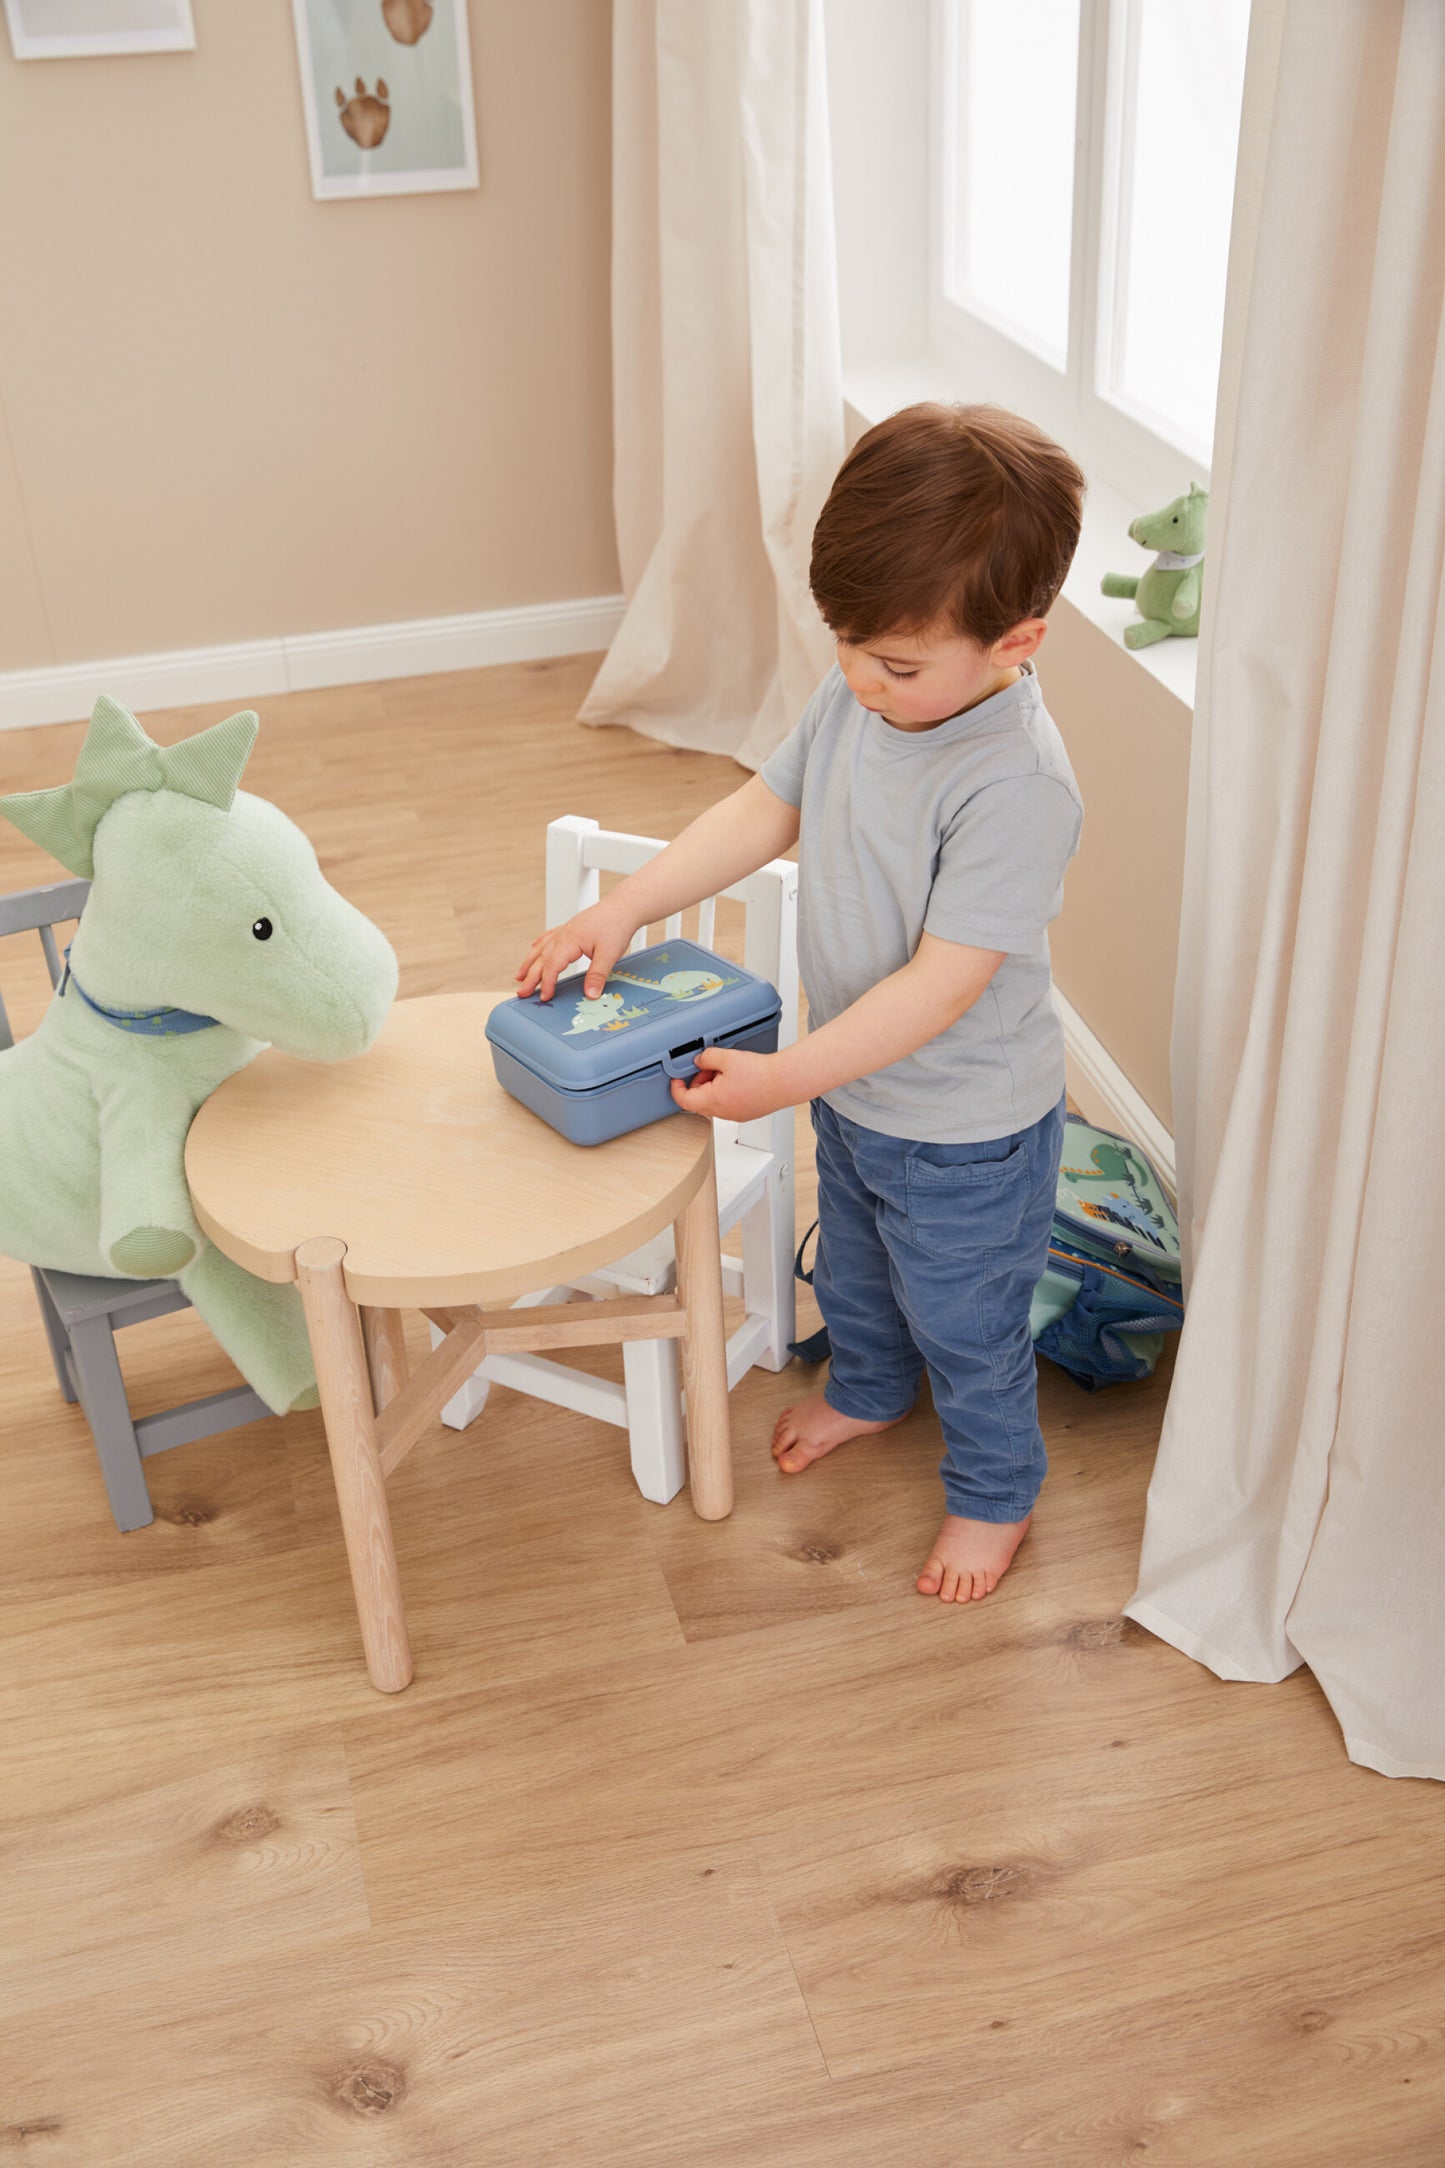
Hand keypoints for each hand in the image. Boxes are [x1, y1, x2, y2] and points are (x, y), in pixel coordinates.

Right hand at [515, 901, 635, 1001]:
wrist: (624, 906)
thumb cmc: (617, 925)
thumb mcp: (609, 954)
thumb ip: (597, 976)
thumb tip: (590, 995)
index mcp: (570, 940)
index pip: (551, 965)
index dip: (546, 983)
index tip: (545, 996)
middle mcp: (564, 934)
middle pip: (541, 958)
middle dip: (530, 977)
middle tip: (521, 992)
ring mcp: (566, 930)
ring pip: (541, 947)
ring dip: (529, 962)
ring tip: (520, 975)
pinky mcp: (571, 927)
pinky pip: (549, 937)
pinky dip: (539, 945)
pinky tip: (534, 947)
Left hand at [669, 1045, 788, 1122]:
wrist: (785, 1081)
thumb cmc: (760, 1073)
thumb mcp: (727, 1057)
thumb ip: (707, 1057)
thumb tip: (699, 1060)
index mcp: (713, 1100)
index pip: (684, 1100)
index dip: (676, 1088)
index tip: (676, 1079)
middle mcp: (722, 1112)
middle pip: (698, 1101)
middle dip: (698, 1083)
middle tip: (708, 1068)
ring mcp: (735, 1115)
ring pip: (713, 1103)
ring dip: (712, 1087)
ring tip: (726, 1070)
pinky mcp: (746, 1113)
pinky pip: (727, 1105)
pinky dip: (725, 1092)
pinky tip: (737, 1079)